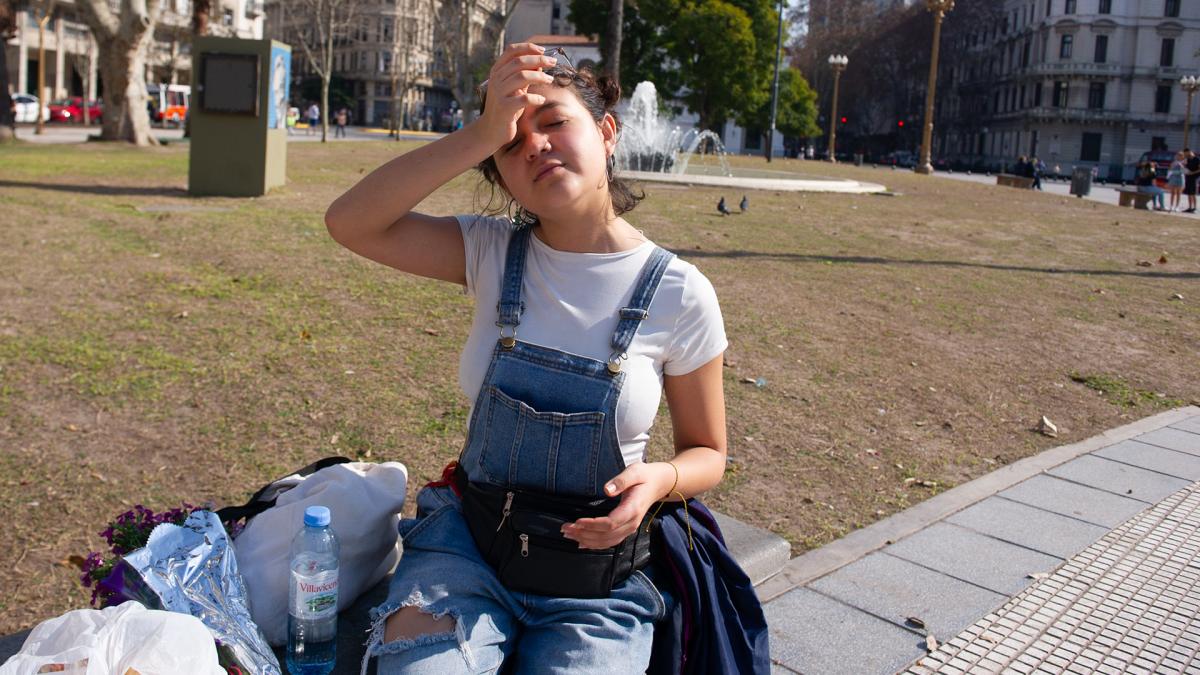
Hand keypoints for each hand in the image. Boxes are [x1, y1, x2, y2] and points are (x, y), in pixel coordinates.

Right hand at [476, 43, 558, 150]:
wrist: (491, 130)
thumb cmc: (506, 107)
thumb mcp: (514, 88)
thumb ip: (524, 75)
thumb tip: (540, 63)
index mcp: (497, 71)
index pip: (511, 51)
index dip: (528, 48)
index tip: (543, 50)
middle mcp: (496, 79)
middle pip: (519, 62)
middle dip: (539, 60)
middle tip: (553, 62)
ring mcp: (499, 93)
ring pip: (522, 77)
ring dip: (539, 77)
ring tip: (550, 80)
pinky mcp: (504, 108)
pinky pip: (524, 99)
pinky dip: (536, 97)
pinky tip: (541, 99)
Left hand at [561, 462, 675, 549]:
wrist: (658, 484)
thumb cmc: (644, 476)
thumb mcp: (634, 472)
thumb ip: (621, 480)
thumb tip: (607, 490)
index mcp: (632, 509)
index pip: (610, 523)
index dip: (592, 525)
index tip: (577, 521)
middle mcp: (631, 523)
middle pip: (605, 535)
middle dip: (584, 533)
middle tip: (565, 528)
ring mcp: (629, 528)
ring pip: (606, 541)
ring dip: (586, 540)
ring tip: (568, 535)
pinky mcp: (626, 529)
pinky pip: (610, 542)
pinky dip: (595, 544)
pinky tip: (582, 543)